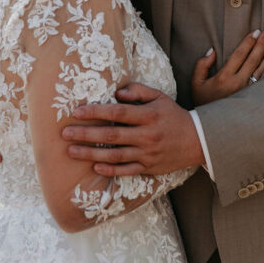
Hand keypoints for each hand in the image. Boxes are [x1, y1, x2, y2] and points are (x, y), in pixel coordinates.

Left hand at [61, 84, 205, 175]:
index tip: (76, 112)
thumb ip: (137, 91)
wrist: (198, 140)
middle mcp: (146, 136)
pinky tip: (94, 166)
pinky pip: (126, 171)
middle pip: (111, 136)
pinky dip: (109, 170)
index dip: (95, 112)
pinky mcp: (149, 167)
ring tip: (71, 151)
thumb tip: (116, 93)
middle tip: (65, 133)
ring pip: (114, 155)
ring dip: (90, 153)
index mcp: (148, 116)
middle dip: (86, 134)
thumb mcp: (160, 97)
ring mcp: (147, 154)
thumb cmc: (174, 116)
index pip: (117, 113)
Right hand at [191, 29, 263, 106]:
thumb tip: (213, 51)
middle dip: (262, 44)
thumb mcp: (196, 83)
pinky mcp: (253, 99)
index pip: (239, 55)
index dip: (248, 42)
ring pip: (261, 71)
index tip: (256, 31)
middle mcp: (238, 84)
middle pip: (253, 60)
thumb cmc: (202, 101)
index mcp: (224, 78)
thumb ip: (202, 65)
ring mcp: (247, 92)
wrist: (209, 125)